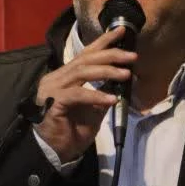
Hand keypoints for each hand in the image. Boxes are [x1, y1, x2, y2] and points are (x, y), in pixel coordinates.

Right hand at [33, 25, 135, 162]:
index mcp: (64, 77)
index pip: (85, 55)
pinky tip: (112, 99)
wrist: (54, 154)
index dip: (103, 42)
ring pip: (82, 72)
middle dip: (110, 54)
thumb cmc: (71, 133)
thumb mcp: (93, 112)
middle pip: (85, 59)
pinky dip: (96, 95)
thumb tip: (118, 83)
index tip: (122, 32)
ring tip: (126, 74)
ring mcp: (53, 89)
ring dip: (107, 71)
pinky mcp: (53, 102)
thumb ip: (102, 95)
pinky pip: (78, 94)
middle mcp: (57, 78)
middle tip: (131, 56)